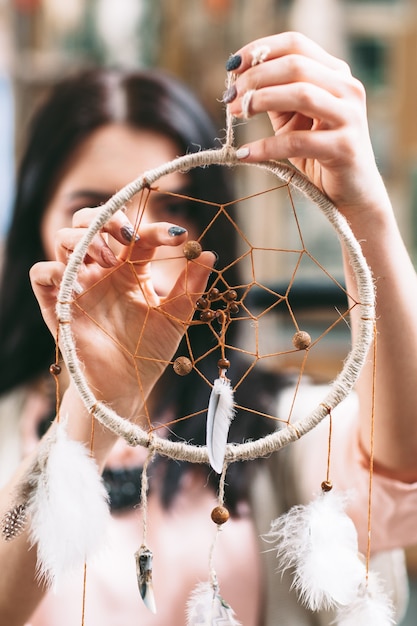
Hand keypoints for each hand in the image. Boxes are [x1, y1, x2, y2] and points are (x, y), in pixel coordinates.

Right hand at [30, 207, 214, 420]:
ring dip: (85, 239)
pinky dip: (52, 268)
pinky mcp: (56, 304)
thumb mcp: (176, 317)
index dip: (156, 228)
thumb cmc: (148, 351)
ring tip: (108, 259)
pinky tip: (76, 279)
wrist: (125, 386)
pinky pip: (41, 273)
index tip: (179, 237)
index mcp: (129, 269)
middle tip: (128, 235)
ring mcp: (77, 284)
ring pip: (64, 238)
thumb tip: (209, 253)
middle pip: (90, 222)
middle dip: (107, 218)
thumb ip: (191, 286)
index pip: (136, 234)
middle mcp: (101, 271)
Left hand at [227, 32, 389, 218]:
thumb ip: (276, 97)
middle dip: (255, 78)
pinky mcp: (344, 148)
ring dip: (260, 100)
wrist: (353, 192)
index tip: (232, 66)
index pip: (296, 44)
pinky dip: (266, 147)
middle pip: (295, 66)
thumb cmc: (319, 153)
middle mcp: (347, 89)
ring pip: (301, 94)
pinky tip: (246, 154)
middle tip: (230, 96)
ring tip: (237, 113)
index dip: (260, 50)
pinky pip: (297, 142)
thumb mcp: (295, 119)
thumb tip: (239, 82)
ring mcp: (349, 117)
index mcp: (336, 74)